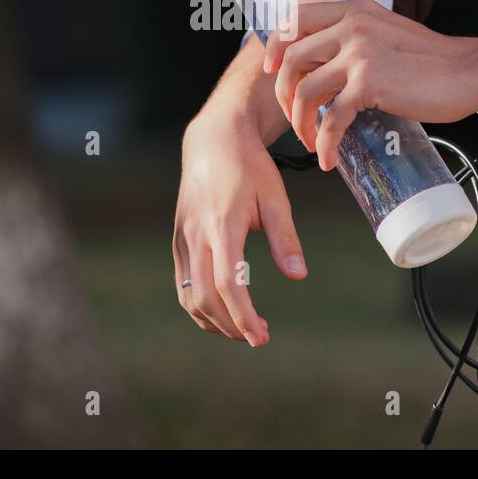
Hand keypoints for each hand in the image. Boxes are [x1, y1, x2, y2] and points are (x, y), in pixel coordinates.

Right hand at [172, 107, 307, 346]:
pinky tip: (221, 311)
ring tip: (241, 329)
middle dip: (230, 325)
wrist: (212, 141)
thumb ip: (285, 238)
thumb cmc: (249, 167)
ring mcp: (183, 238)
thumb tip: (298, 275)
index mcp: (222, 224)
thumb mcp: (274, 197)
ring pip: (189, 295)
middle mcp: (197, 235)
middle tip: (257, 337)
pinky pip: (183, 284)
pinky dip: (199, 305)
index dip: (243, 315)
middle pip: (204, 297)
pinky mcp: (178, 240)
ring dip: (213, 320)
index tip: (260, 336)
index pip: (228, 282)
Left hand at [261, 0, 477, 169]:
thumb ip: (358, 41)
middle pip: (291, 59)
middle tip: (294, 118)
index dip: (275, 47)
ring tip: (311, 143)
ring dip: (301, 124)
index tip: (272, 72)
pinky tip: (329, 157)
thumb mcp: (388, 34)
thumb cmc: (435, 61)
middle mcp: (352, 26)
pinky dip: (325, 143)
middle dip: (284, 95)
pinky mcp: (369, 83)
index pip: (296, 20)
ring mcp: (359, 54)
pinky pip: (331, 119)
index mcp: (355, 11)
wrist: (471, 71)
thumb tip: (328, 70)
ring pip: (305, 91)